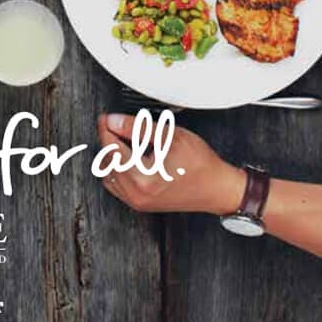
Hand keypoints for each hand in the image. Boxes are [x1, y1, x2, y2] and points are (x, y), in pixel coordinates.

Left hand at [97, 113, 244, 213]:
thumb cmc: (200, 164)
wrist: (216, 187)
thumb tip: (114, 121)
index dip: (106, 129)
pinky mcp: (141, 204)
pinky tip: (127, 157)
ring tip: (122, 140)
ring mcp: (138, 202)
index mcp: (143, 177)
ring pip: (109, 175)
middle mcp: (137, 193)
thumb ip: (137, 127)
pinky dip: (117, 170)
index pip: (112, 148)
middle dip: (108, 141)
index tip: (105, 118)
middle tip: (114, 125)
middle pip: (107, 162)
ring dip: (111, 157)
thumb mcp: (169, 136)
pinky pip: (117, 186)